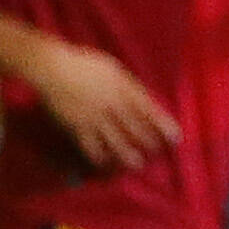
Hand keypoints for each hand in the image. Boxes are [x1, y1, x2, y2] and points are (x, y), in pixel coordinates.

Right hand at [20, 39, 177, 170]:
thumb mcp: (112, 68)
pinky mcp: (78, 126)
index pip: (149, 110)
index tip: (176, 137)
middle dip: (149, 143)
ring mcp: (95, 116)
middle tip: (158, 153)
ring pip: (116, 140)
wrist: (52, 67)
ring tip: (137, 164)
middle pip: (136, 128)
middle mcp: (112, 104)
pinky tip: (104, 162)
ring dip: (128, 154)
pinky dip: (99, 156)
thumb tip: (143, 99)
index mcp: (122, 87)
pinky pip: (91, 145)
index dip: (163, 125)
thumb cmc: (83, 63)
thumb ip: (128, 85)